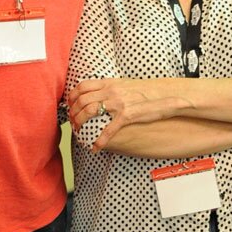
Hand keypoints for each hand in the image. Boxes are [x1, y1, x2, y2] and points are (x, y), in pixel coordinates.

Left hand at [68, 78, 186, 150]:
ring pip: (90, 111)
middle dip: (73, 112)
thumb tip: (95, 92)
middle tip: (72, 122)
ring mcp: (118, 103)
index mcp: (109, 83)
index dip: (72, 96)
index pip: (82, 86)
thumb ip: (109, 87)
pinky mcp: (126, 115)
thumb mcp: (123, 84)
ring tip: (79, 132)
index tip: (69, 105)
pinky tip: (95, 148)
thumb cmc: (143, 92)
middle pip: (82, 100)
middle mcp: (111, 91)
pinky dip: (100, 140)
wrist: (163, 95)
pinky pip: (108, 129)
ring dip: (80, 123)